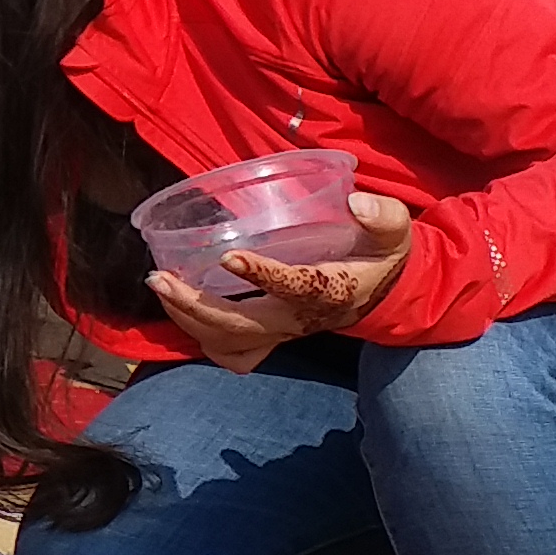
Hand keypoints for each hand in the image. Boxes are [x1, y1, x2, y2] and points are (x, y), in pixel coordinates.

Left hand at [151, 192, 417, 369]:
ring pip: (228, 343)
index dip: (261, 275)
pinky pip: (233, 352)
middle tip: (160, 276)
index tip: (229, 258)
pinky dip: (203, 337)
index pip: (292, 286)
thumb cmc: (381, 255)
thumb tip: (356, 202)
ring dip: (189, 321)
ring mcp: (282, 332)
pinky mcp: (272, 336)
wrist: (384, 293)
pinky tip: (181, 309)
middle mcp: (299, 318)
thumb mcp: (395, 232)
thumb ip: (383, 215)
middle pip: (240, 327)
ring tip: (162, 287)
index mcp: (328, 290)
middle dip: (195, 306)